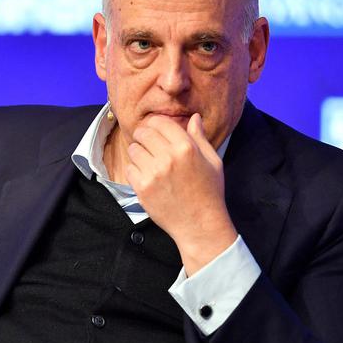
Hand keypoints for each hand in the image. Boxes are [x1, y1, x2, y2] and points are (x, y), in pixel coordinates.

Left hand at [126, 113, 236, 274]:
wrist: (200, 225)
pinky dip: (135, 171)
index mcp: (186, 147)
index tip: (155, 131)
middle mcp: (168, 158)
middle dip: (144, 136)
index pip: (159, 122)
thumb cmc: (209, 192)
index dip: (155, 124)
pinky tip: (146, 176)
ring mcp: (153, 173)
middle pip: (143, 133)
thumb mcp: (213, 161)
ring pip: (133, 149)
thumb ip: (200, 138)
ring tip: (148, 161)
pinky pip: (129, 169)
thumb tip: (194, 117)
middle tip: (148, 144)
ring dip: (138, 153)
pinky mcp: (142, 188)